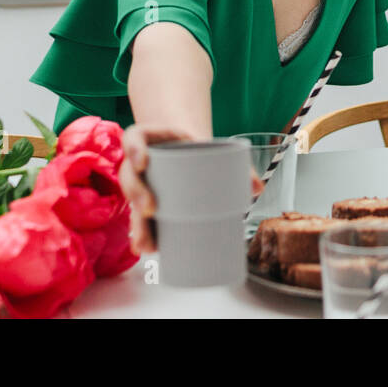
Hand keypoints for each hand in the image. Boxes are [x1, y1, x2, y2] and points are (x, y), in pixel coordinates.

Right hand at [119, 124, 264, 254]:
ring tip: (149, 243)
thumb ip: (237, 166)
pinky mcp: (144, 203)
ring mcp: (141, 183)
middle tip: (151, 209)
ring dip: (137, 224)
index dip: (134, 148)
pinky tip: (149, 249)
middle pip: (129, 175)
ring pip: (131, 202)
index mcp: (152, 139)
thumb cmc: (197, 149)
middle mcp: (140, 162)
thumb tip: (258, 187)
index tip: (144, 162)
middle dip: (137, 194)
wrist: (190, 152)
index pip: (134, 137)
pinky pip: (138, 219)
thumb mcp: (211, 148)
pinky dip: (143, 235)